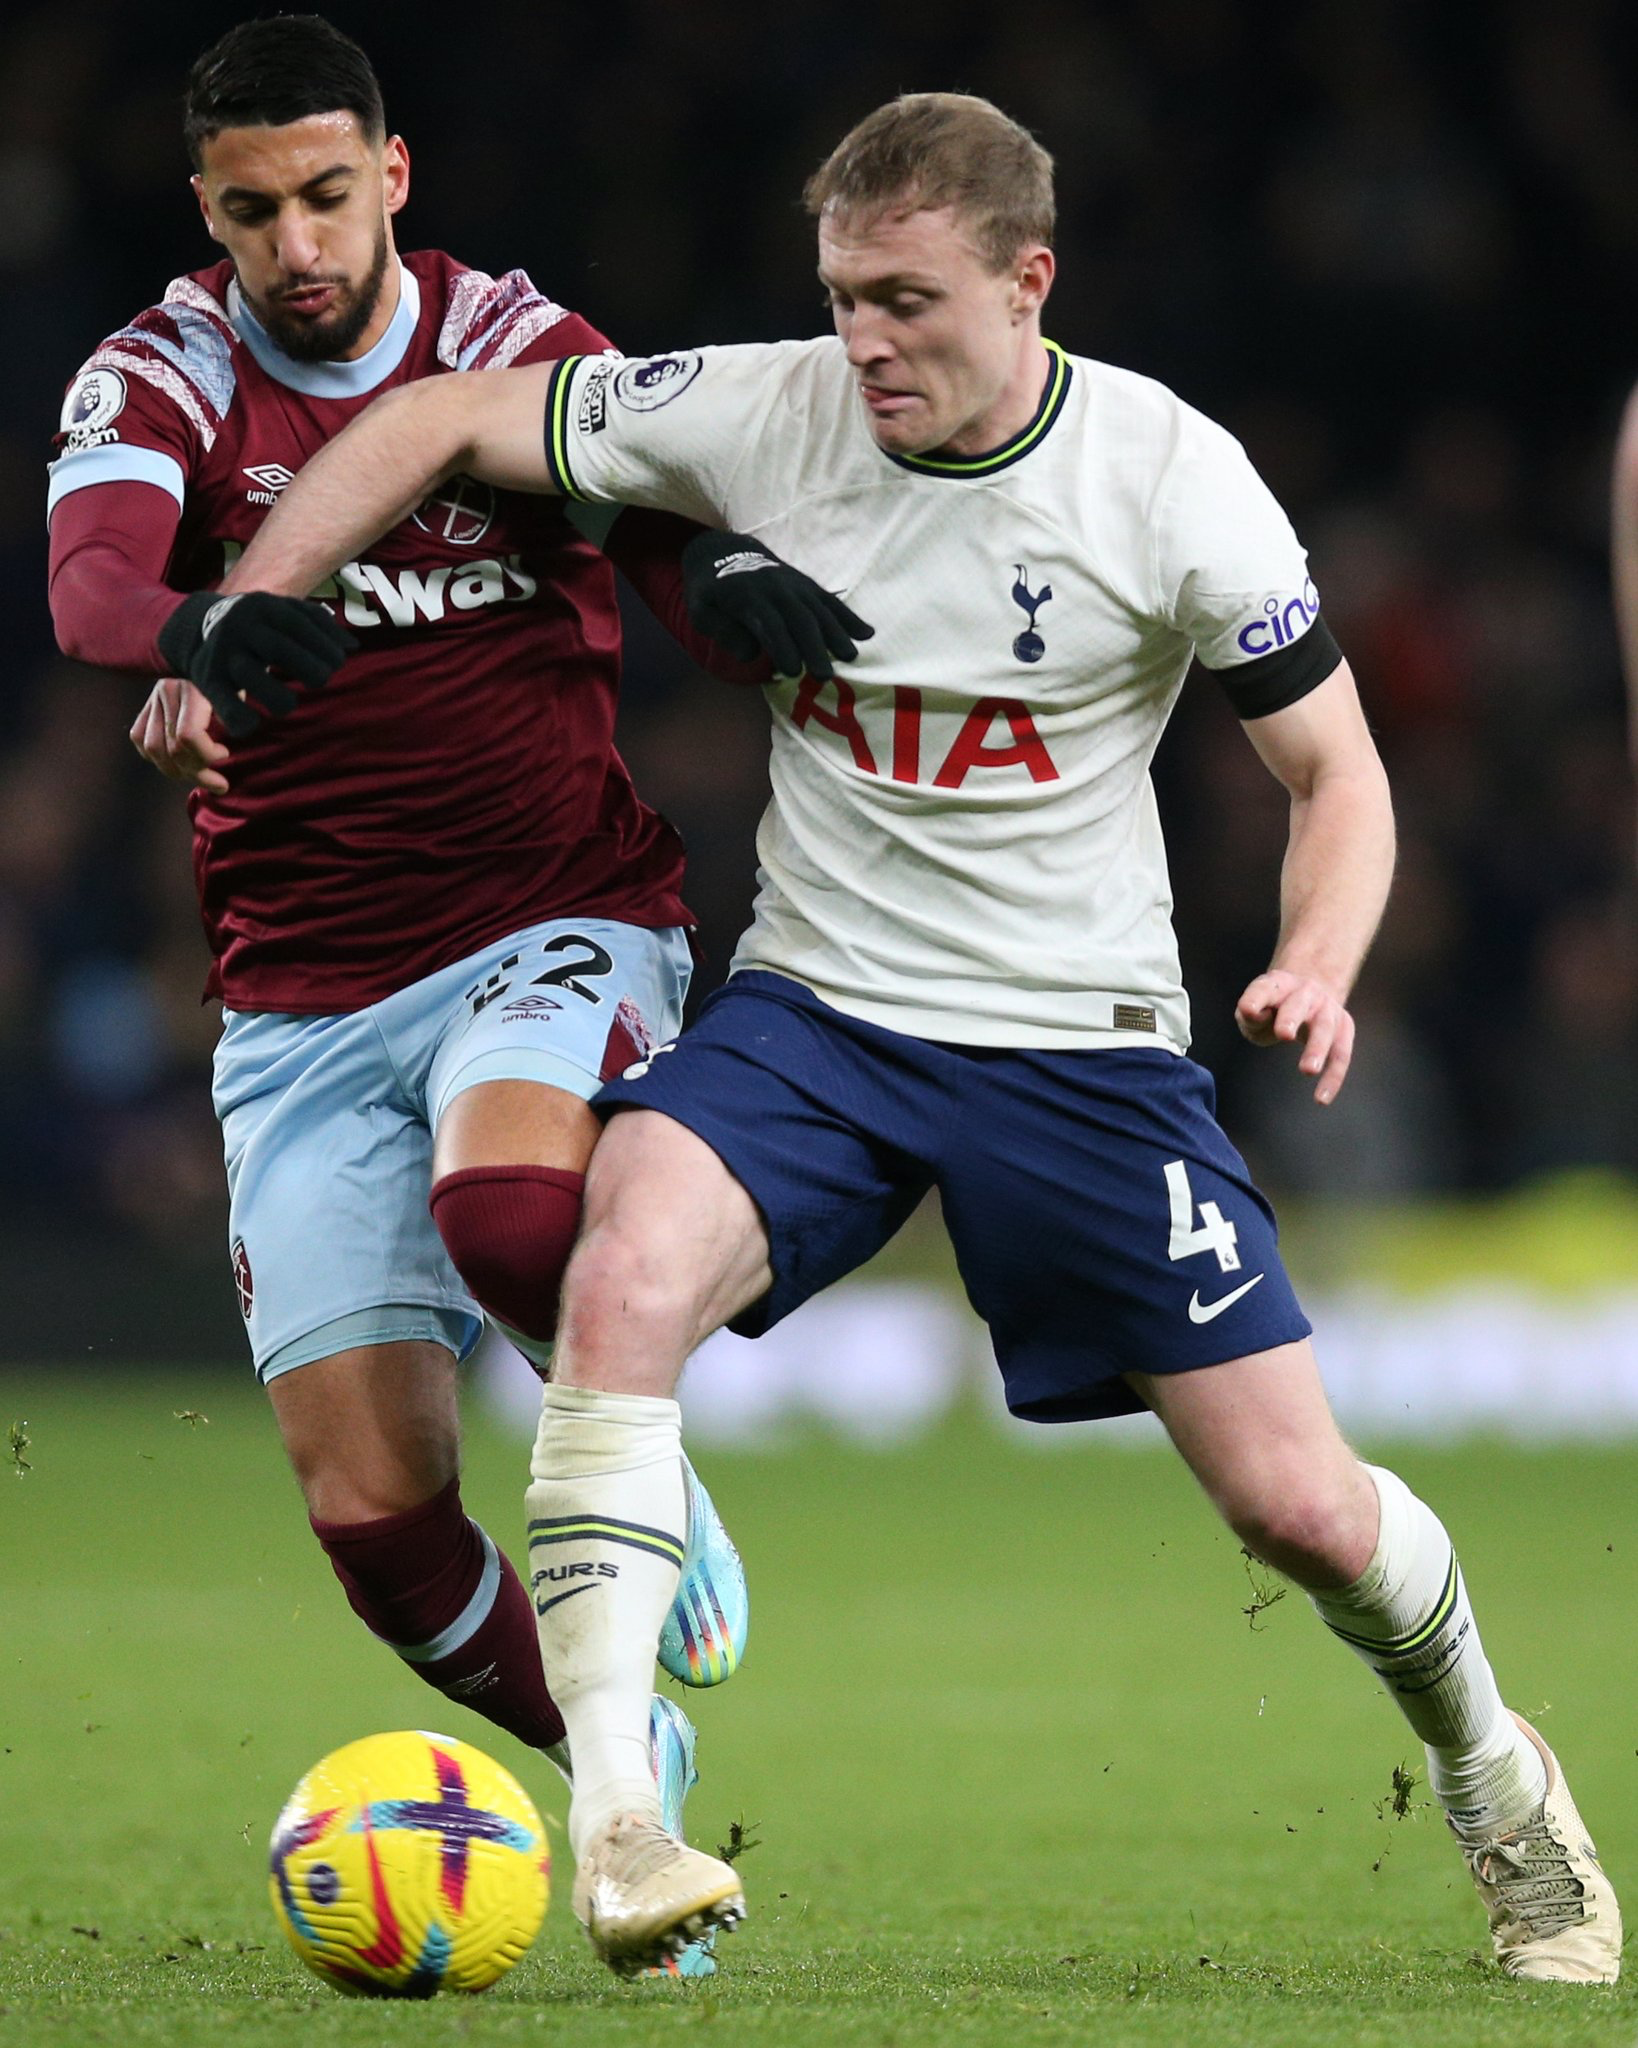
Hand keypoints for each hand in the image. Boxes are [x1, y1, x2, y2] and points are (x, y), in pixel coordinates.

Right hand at [129, 678, 231, 795]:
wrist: (213, 657)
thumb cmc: (231, 681)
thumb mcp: (237, 697)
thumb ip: (230, 720)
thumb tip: (221, 754)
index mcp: (191, 688)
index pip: (187, 735)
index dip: (206, 754)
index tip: (225, 754)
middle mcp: (167, 692)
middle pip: (171, 748)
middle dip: (196, 772)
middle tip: (219, 783)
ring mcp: (153, 699)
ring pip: (153, 749)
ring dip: (177, 771)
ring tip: (200, 776)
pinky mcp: (145, 707)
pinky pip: (141, 740)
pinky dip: (158, 758)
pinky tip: (178, 765)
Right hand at [155, 589, 355, 738]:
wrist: (197, 626)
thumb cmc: (259, 623)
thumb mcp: (284, 611)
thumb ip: (318, 623)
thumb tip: (351, 645)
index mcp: (262, 607)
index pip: (299, 624)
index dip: (325, 646)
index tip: (338, 663)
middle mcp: (240, 628)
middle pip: (279, 650)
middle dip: (309, 670)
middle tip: (319, 681)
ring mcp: (223, 655)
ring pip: (252, 678)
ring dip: (279, 698)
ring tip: (287, 702)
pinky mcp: (208, 681)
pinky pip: (227, 706)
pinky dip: (242, 720)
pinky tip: (254, 722)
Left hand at [680, 530, 872, 680]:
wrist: (726, 552)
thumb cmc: (710, 590)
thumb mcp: (700, 611)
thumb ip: (722, 632)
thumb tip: (751, 653)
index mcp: (746, 595)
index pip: (769, 622)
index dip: (782, 646)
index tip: (793, 671)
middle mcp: (775, 587)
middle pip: (799, 618)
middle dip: (813, 647)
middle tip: (824, 676)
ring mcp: (794, 584)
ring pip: (819, 609)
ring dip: (836, 633)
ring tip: (849, 657)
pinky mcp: (807, 585)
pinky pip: (830, 601)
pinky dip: (848, 617)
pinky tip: (866, 634)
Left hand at [1234, 969, 1355, 1104]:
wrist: (1310, 993)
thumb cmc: (1273, 1008)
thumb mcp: (1255, 1008)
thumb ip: (1251, 1014)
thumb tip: (1256, 1015)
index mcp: (1277, 985)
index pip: (1264, 989)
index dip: (1256, 999)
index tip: (1249, 1010)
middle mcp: (1305, 992)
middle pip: (1299, 1004)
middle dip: (1292, 1018)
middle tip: (1284, 1035)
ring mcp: (1327, 1008)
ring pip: (1325, 1028)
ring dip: (1317, 1048)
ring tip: (1308, 1070)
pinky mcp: (1344, 1028)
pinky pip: (1341, 1054)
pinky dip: (1333, 1077)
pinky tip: (1321, 1099)